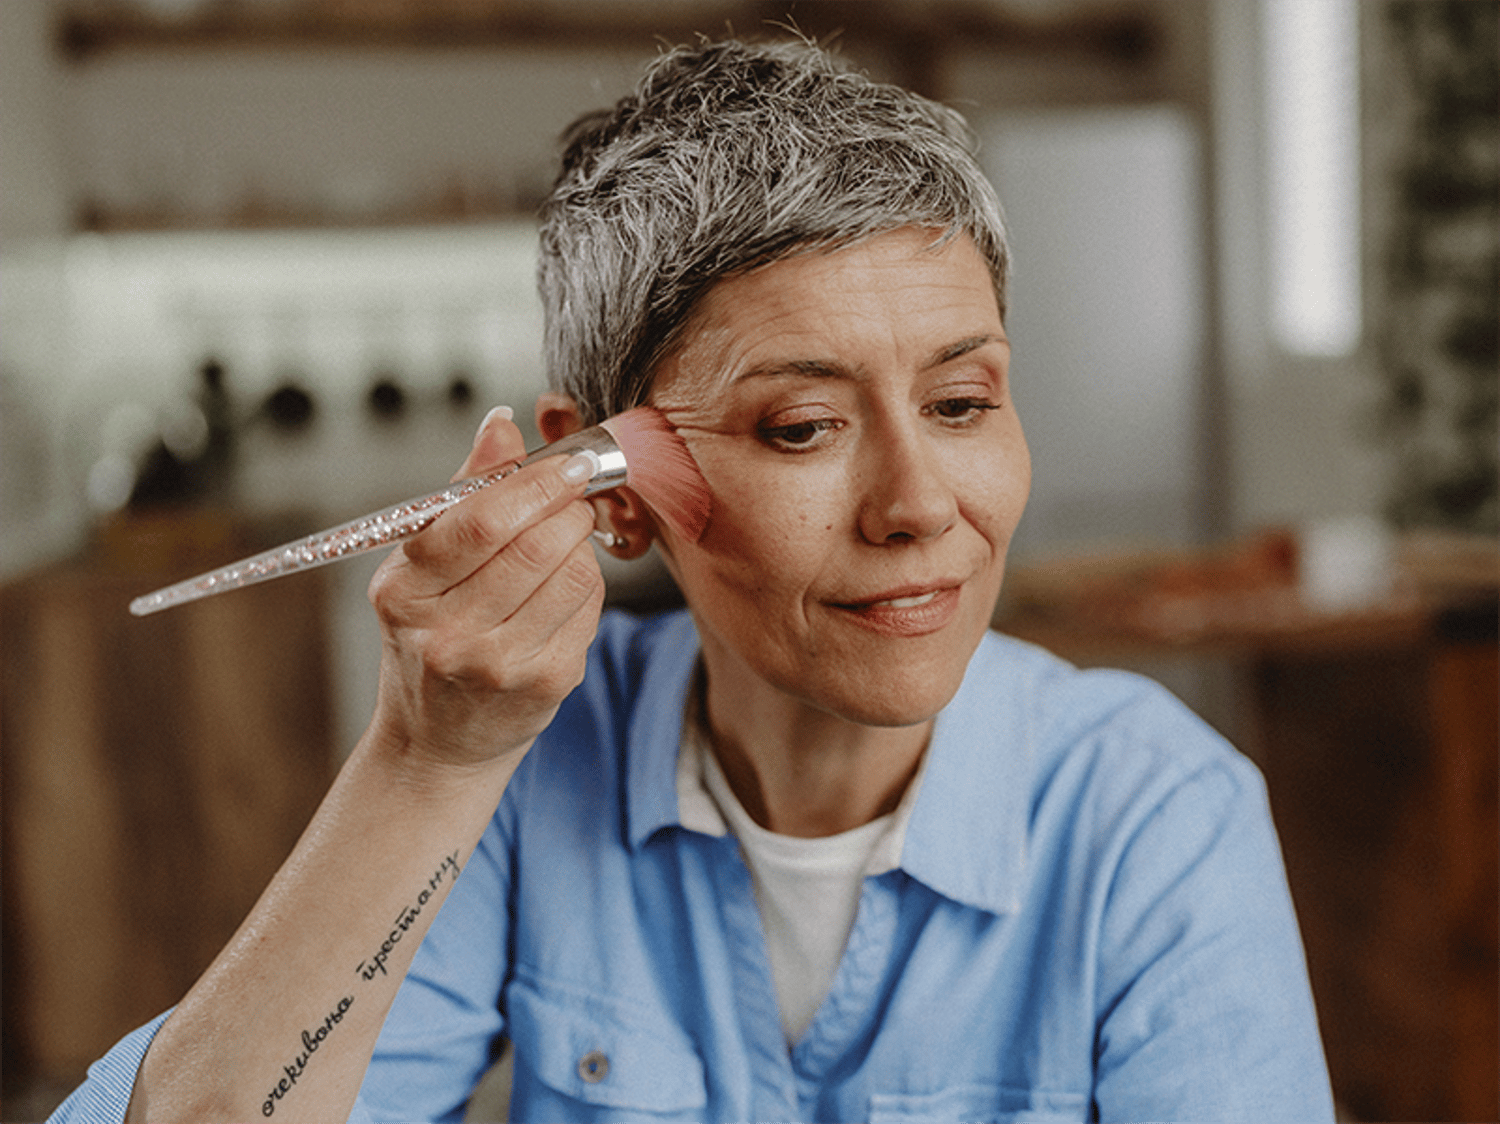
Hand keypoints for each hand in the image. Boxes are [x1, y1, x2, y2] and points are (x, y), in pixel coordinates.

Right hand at [364, 407, 604, 771]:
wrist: (439, 742)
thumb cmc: (430, 639)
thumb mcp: (421, 568)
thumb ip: (464, 494)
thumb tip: (500, 425)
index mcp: (404, 593)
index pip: (479, 524)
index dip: (534, 483)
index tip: (566, 462)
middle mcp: (446, 635)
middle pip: (534, 547)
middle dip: (568, 506)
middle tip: (575, 492)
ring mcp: (498, 666)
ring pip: (573, 576)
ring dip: (581, 543)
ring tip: (565, 539)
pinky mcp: (546, 684)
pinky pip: (589, 610)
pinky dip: (587, 585)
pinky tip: (563, 589)